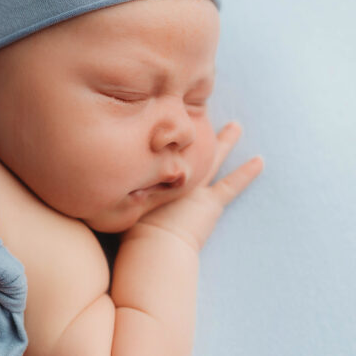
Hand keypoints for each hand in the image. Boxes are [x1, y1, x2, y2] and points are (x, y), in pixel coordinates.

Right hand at [124, 121, 263, 252]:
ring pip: (213, 158)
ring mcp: (195, 187)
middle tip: (201, 110)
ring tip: (236, 126)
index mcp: (153, 173)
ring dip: (225, 142)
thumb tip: (95, 177)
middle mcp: (175, 174)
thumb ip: (116, 189)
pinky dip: (246, 173)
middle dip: (195, 129)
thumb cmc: (133, 232)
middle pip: (188, 146)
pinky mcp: (211, 203)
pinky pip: (232, 184)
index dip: (166, 135)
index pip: (162, 149)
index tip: (168, 115)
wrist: (154, 246)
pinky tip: (260, 161)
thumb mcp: (121, 204)